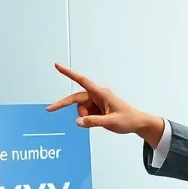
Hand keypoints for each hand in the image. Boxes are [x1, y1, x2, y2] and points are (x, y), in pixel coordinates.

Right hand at [46, 64, 164, 146]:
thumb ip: (94, 122)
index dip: (69, 73)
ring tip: (100, 121)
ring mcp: (97, 101)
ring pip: (80, 109)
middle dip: (65, 105)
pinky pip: (85, 114)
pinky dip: (88, 119)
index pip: (82, 80)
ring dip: (84, 117)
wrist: (138, 123)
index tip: (57, 66)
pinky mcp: (97, 108)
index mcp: (101, 93)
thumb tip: (77, 122)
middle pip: (76, 99)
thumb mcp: (111, 122)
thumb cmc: (128, 119)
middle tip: (49, 109)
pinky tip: (99, 121)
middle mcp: (97, 95)